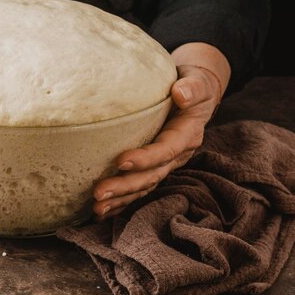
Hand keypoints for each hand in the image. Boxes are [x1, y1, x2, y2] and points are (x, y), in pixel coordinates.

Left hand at [92, 42, 229, 219]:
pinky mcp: (154, 168)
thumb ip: (193, 88)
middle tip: (99, 193)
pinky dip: (121, 202)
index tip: (120, 161)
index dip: (145, 158)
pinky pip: (138, 189)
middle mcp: (177, 156)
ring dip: (120, 200)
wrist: (194, 94)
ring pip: (143, 187)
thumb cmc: (192, 86)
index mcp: (187, 135)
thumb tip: (181, 93)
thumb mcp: (197, 83)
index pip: (165, 150)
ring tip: (96, 208)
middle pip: (151, 176)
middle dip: (125, 187)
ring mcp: (165, 165)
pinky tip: (102, 212)